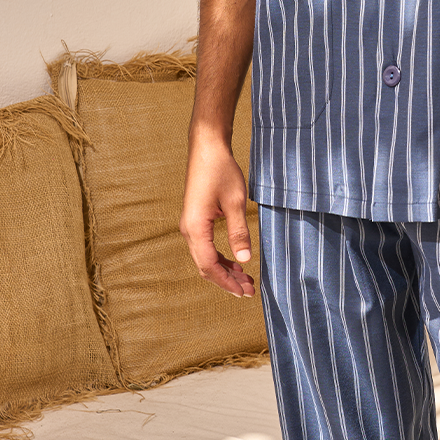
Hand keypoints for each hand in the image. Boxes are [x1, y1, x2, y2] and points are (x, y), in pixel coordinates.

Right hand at [180, 129, 256, 296]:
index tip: (245, 292)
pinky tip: (236, 261)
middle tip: (249, 290)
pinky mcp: (196, 220)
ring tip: (245, 278)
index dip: (227, 282)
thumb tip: (245, 259)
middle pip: (205, 266)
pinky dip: (220, 258)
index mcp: (196, 228)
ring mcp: (191, 225)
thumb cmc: (221, 171)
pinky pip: (205, 247)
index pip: (209, 266)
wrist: (207, 148)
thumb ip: (240, 232)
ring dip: (224, 270)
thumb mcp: (236, 202)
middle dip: (227, 280)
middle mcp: (189, 229)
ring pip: (205, 258)